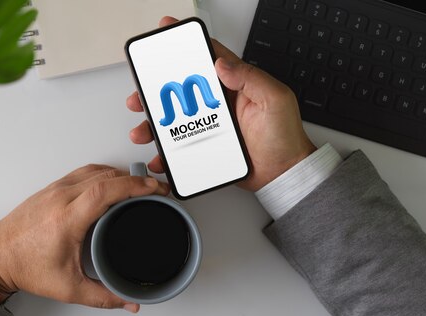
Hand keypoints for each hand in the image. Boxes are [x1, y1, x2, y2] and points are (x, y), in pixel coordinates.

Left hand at [0, 164, 169, 312]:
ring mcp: (54, 189)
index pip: (105, 190)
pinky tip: (111, 183)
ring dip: (119, 174)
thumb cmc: (25, 267)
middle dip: (134, 179)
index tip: (153, 189)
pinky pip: (82, 172)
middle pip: (105, 176)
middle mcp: (60, 198)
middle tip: (154, 190)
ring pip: (94, 170)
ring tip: (137, 186)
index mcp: (66, 218)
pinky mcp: (51, 188)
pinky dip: (103, 174)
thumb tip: (129, 301)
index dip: (134, 186)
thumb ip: (104, 297)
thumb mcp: (68, 288)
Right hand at [127, 16, 316, 191]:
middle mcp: (219, 103)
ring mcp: (210, 125)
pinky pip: (181, 146)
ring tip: (144, 129)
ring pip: (175, 118)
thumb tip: (223, 64)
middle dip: (156, 88)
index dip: (186, 43)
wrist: (283, 174)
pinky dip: (167, 153)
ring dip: (154, 122)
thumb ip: (251, 78)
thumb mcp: (275, 99)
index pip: (207, 57)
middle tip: (141, 92)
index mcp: (235, 85)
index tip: (166, 32)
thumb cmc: (284, 137)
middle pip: (181, 89)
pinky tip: (160, 157)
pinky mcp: (206, 146)